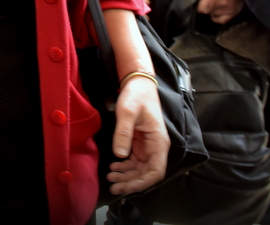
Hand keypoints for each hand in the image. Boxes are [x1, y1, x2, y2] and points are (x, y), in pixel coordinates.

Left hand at [107, 74, 168, 195]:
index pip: (155, 171)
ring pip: (140, 169)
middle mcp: (156, 147)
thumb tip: (120, 155)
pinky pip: (135, 161)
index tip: (126, 186)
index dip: (142, 182)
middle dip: (131, 182)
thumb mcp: (127, 112)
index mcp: (159, 142)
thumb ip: (123, 133)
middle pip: (147, 173)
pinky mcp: (140, 143)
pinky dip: (125, 167)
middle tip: (113, 185)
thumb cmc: (136, 95)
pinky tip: (114, 167)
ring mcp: (148, 146)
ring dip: (127, 176)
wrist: (137, 83)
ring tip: (110, 177)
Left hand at [178, 0, 243, 23]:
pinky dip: (219, 17)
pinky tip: (219, 10)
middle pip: (207, 13)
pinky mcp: (235, 12)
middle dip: (205, 8)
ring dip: (212, 12)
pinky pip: (223, 20)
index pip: (201, 9)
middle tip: (207, 1)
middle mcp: (221, 4)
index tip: (200, 1)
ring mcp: (229, 9)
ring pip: (214, 16)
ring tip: (214, 3)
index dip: (198, 6)